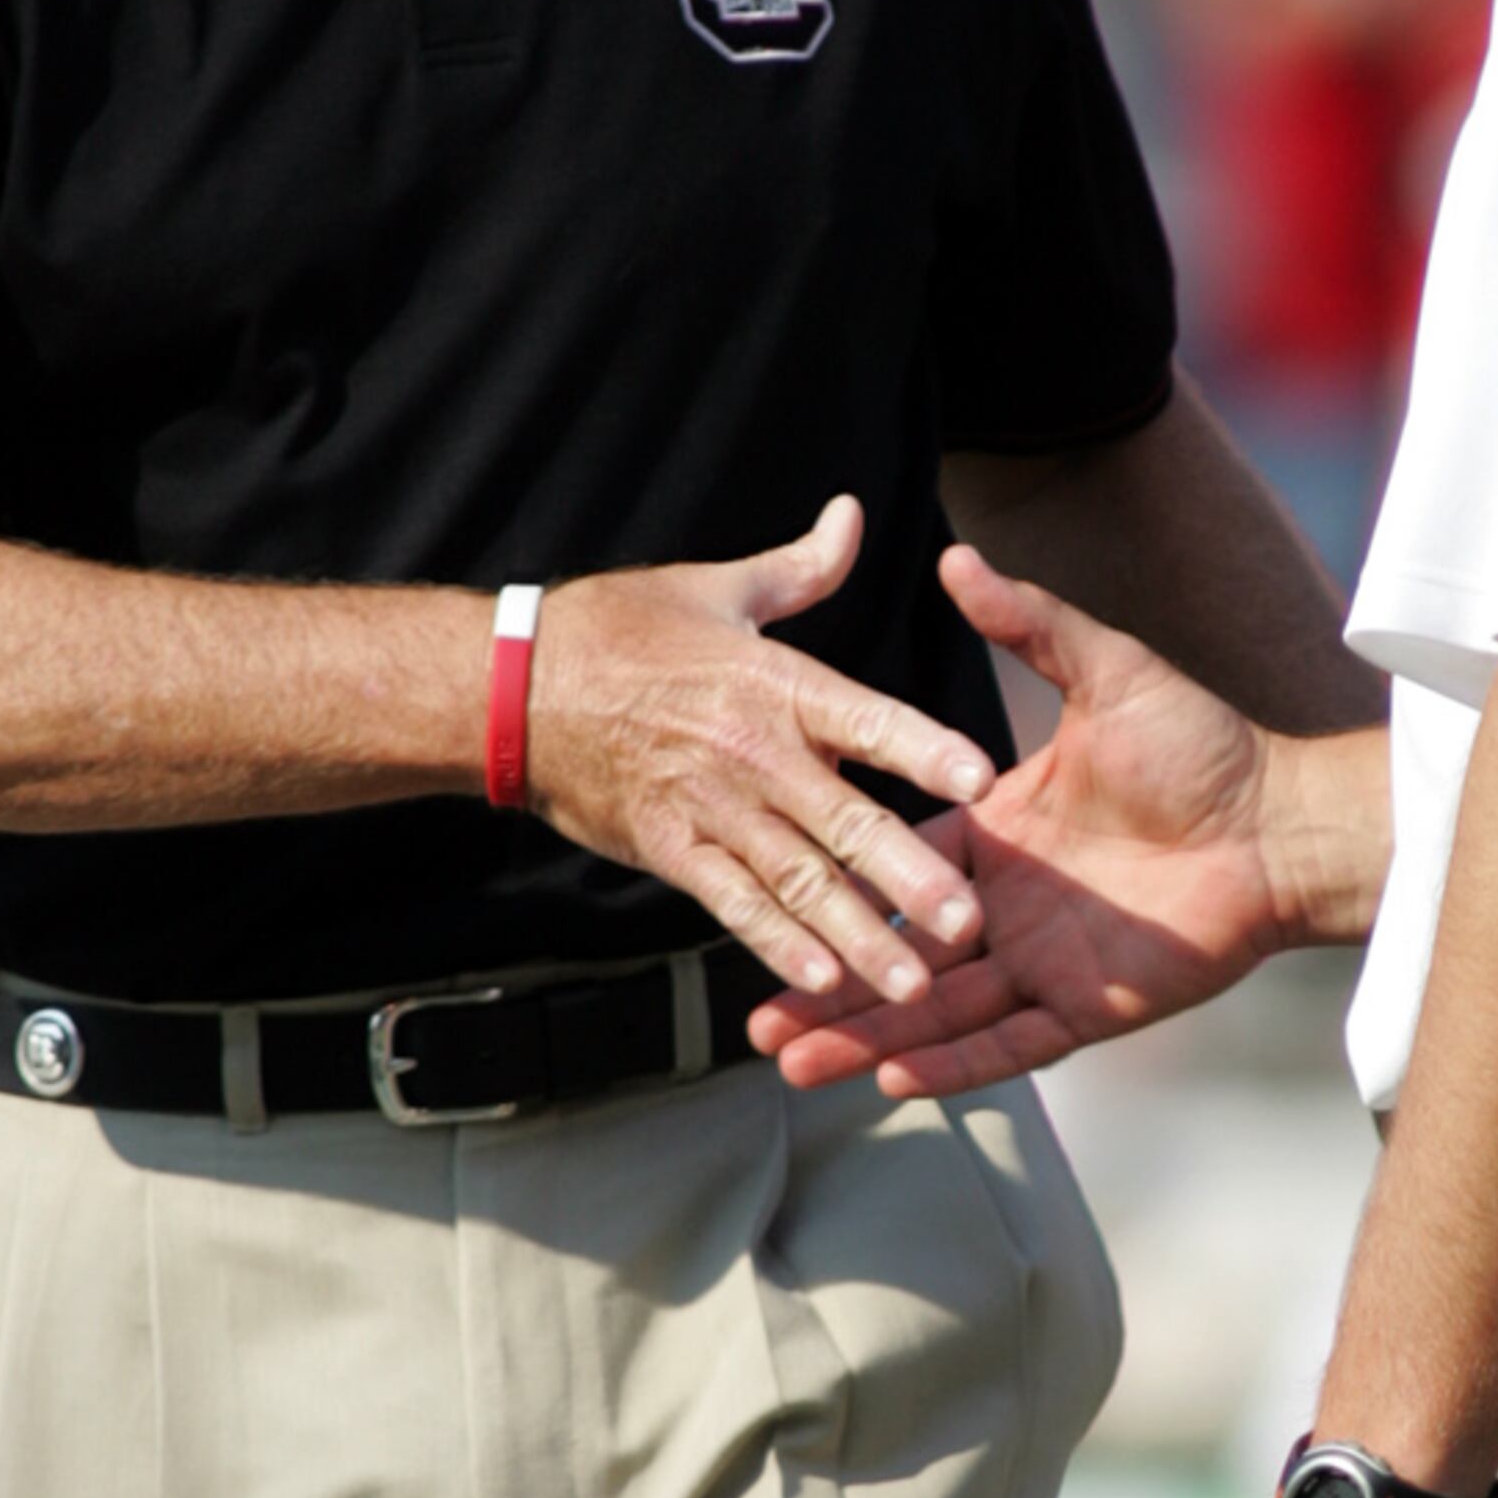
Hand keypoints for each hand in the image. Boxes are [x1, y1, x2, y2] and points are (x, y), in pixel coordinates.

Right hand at [528, 497, 990, 1005]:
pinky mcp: (670, 850)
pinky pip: (732, 905)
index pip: (868, 719)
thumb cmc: (617, 631)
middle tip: (967, 922)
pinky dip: (776, 944)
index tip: (982, 778)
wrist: (514, 687)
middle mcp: (753, 753)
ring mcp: (710, 809)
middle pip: (846, 820)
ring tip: (911, 981)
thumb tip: (854, 516)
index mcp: (776, 684)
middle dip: (910, 876)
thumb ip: (800, 569)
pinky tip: (821, 982)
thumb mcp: (716, 588)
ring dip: (858, 933)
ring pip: (798, 880)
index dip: (925, 748)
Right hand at [754, 538, 1300, 1093]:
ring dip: (866, 1039)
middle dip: (826, 989)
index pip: (892, 869)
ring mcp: (1043, 963)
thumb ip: (1028, 625)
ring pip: (936, 1013)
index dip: (830, 890)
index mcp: (996, 836)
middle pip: (896, 955)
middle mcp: (1007, 907)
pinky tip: (892, 1081)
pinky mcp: (1086, 1007)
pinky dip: (953, 1065)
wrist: (1283, 819)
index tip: (764, 897)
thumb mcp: (1104, 671)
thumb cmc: (1203, 746)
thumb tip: (958, 559)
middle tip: (755, 1021)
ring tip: (793, 1061)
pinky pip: (1008, 1045)